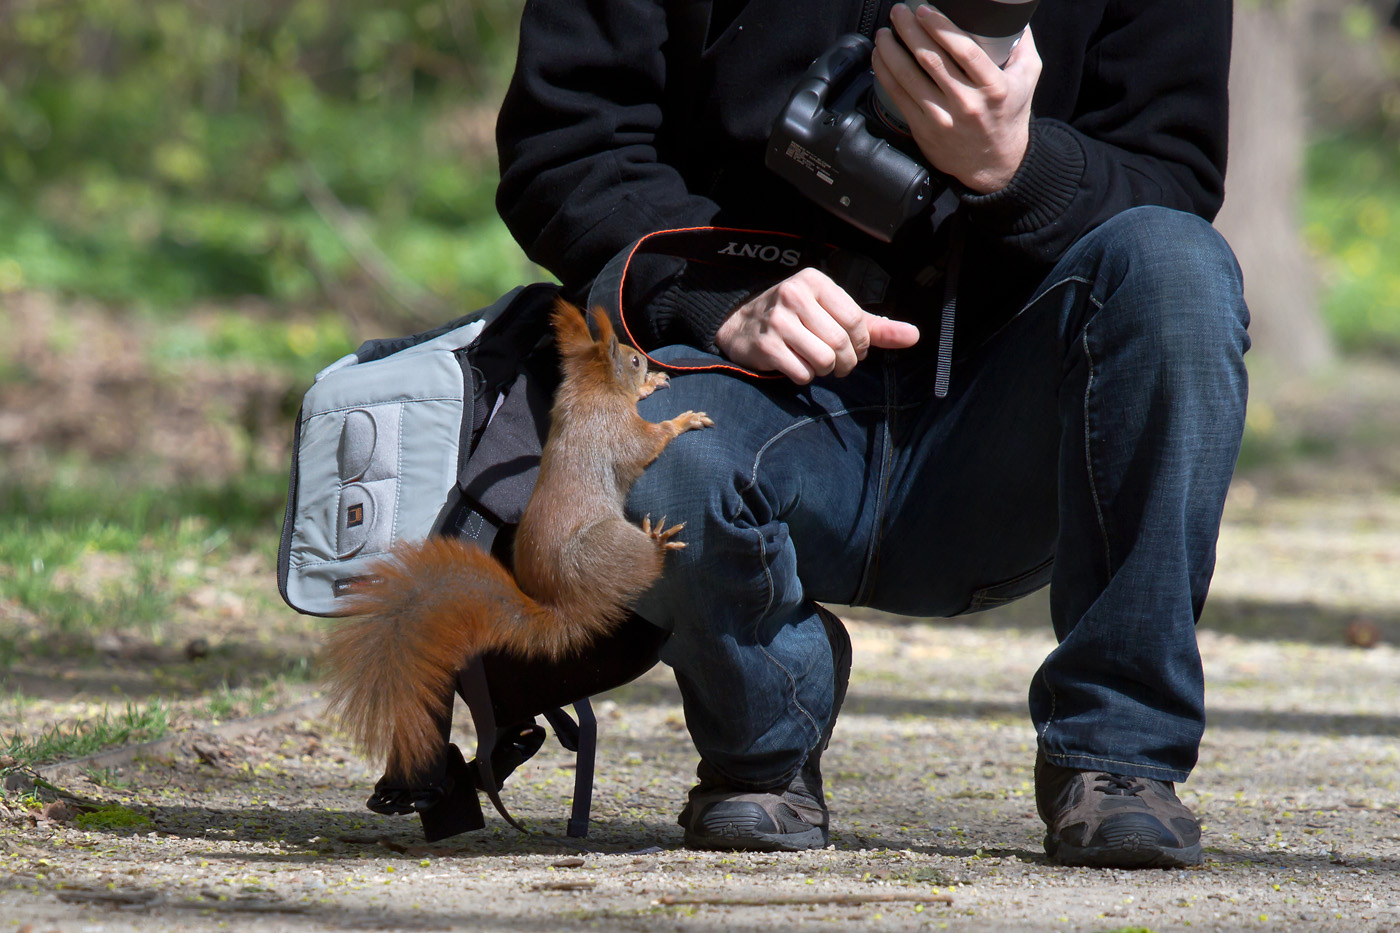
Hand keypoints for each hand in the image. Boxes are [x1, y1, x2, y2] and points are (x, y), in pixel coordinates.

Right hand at [714, 268, 920, 383]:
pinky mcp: (765, 345)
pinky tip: (796, 365)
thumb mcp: (832, 314)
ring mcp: (777, 320)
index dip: (861, 343)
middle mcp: (794, 295)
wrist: (741, 325)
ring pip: (823, 360)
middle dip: (845, 361)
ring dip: (825, 370)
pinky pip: (802, 373)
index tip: (854, 348)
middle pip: (841, 343)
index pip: (856, 320)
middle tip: (837, 362)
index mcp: (815, 281)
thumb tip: (914, 336)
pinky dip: (804, 377)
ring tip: (817, 363)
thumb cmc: (796, 319)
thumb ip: (874, 326)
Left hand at [872, 2, 1041, 193]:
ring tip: (884, 33)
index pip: (964, 50)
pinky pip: (898, 96)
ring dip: (891, 51)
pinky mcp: (923, 128)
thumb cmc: (1008, 114)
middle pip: (931, 59)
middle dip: (909, 30)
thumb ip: (1022, 44)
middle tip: (898, 12)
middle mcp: (966, 102)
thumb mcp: (1028, 77)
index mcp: (993, 86)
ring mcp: (942, 117)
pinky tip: (880, 58)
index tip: (924, 10)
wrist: (995, 162)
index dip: (940, 27)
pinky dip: (885, 73)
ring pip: (908, 77)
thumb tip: (1014, 14)